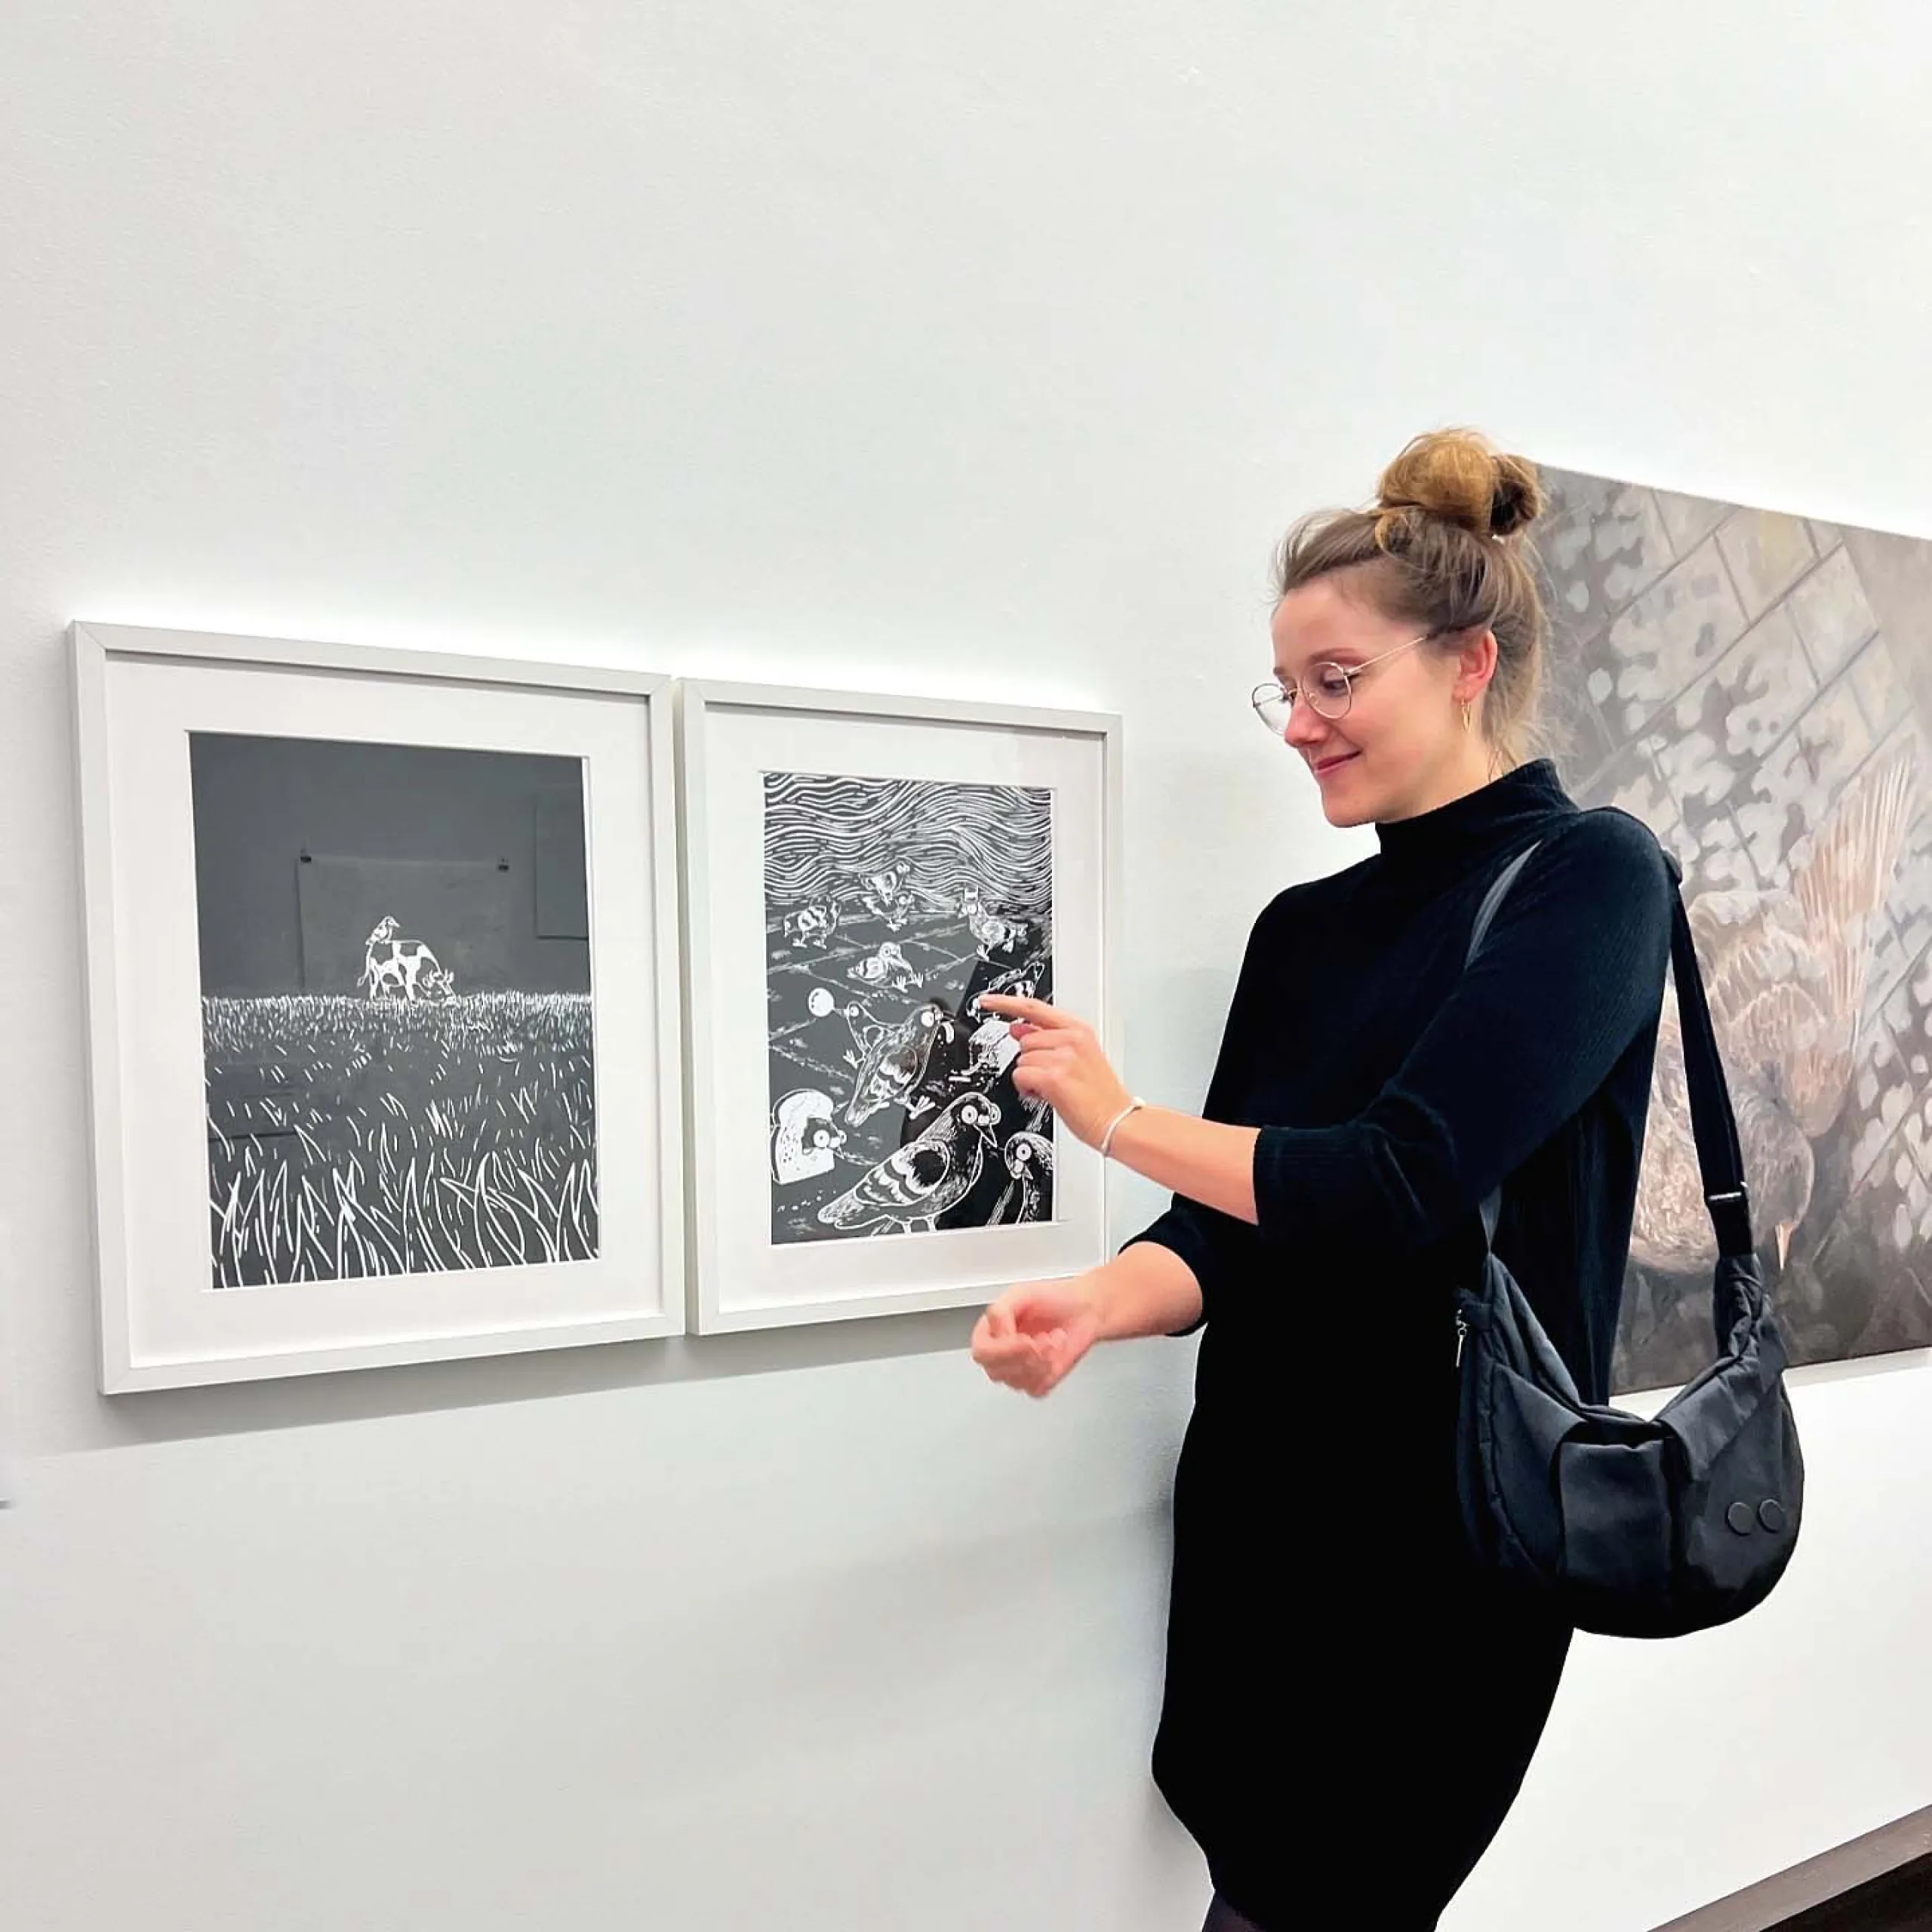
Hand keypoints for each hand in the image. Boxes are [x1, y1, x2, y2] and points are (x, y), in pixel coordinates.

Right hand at [971, 1275, 1103, 1397]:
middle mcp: (1000, 1353)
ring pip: (1018, 1381)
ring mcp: (1017, 1370)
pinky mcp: (1037, 1382)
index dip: (1004, 1350)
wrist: (1083, 1310)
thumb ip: (1000, 1312)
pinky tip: (1055, 1352)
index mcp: (990, 1330)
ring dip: (1042, 1359)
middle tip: (1043, 1339)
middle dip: (1026, 1356)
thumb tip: (998, 1335)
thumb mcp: (1021, 1294)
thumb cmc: (1054, 1299)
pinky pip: (1037, 1388)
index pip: (982, 1351)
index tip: (1026, 1339)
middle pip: (996, 1371)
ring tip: (1052, 1339)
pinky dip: (1051, 1371)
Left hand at [973, 994, 1130, 1147]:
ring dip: (1030, 1077)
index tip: (986, 1001)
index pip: (1034, 1008)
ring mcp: (1063, 1057)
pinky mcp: (1054, 1077)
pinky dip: (1028, 1089)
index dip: (1005, 1003)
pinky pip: (1021, 1076)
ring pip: (1021, 1060)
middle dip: (1030, 1061)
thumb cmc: (1101, 1095)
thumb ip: (1046, 1039)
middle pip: (1024, 1041)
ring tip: (1055, 1088)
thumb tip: (1017, 1029)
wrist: (1118, 1120)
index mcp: (1079, 1029)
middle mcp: (1071, 1039)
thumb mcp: (1078, 1057)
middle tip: (1053, 1077)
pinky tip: (1046, 1095)